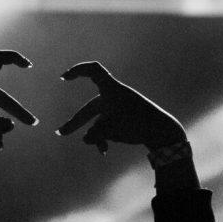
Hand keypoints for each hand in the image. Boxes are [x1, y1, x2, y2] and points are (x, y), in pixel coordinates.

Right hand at [56, 61, 185, 153]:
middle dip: (76, 123)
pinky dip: (104, 137)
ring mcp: (118, 108)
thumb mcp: (111, 130)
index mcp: (112, 90)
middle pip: (90, 109)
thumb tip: (86, 139)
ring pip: (99, 122)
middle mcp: (113, 97)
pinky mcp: (123, 118)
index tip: (64, 78)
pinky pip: (107, 127)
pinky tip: (105, 150)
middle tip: (60, 133)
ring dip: (96, 135)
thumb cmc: (138, 124)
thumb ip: (95, 135)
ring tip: (102, 150)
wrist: (162, 131)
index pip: (94, 71)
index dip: (78, 71)